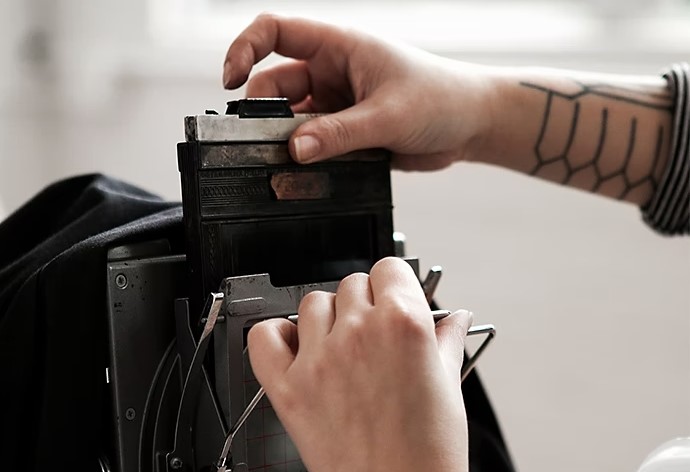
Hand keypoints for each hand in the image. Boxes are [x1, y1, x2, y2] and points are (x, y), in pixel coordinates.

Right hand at [223, 14, 494, 169]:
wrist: (469, 125)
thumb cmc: (441, 98)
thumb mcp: (388, 114)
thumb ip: (340, 133)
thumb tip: (296, 149)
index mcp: (339, 48)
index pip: (275, 32)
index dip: (244, 50)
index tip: (229, 80)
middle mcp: (331, 73)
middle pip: (276, 88)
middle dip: (264, 115)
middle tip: (266, 145)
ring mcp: (336, 105)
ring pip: (292, 123)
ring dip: (288, 143)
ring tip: (292, 164)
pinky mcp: (345, 133)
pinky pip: (314, 146)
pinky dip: (308, 160)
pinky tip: (311, 174)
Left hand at [247, 257, 484, 471]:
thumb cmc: (430, 453)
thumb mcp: (448, 384)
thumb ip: (446, 339)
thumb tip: (453, 318)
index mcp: (402, 323)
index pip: (389, 269)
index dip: (394, 284)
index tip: (392, 298)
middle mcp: (358, 332)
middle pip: (351, 284)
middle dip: (364, 303)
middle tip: (372, 335)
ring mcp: (319, 358)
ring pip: (313, 304)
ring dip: (327, 318)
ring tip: (341, 349)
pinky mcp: (289, 387)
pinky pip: (265, 337)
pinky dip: (276, 336)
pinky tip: (297, 349)